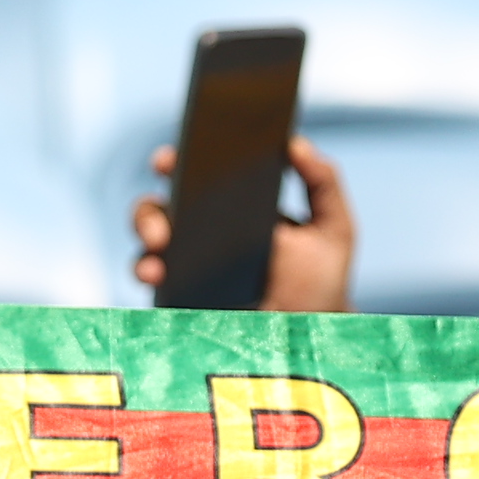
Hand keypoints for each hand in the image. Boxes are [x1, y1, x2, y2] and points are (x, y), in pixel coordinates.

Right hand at [130, 134, 354, 314]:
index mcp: (235, 205)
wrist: (308, 336)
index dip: (179, 160)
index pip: (199, 174)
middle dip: (154, 201)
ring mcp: (187, 263)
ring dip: (145, 229)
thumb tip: (295, 143)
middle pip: (163, 202)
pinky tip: (157, 272)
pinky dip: (146, 268)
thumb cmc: (319, 283)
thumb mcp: (333, 227)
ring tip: (159, 241)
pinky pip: (151, 275)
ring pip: (149, 235)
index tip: (171, 157)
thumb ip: (323, 182)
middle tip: (166, 211)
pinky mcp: (178, 295)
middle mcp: (204, 230)